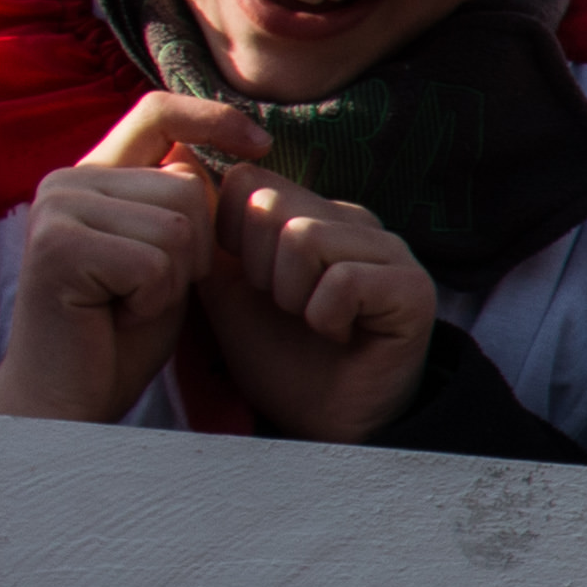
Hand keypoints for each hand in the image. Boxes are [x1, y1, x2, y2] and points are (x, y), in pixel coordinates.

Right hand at [0, 94, 266, 422]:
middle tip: (147, 292)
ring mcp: (58, 208)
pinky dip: (154, 300)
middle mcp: (67, 180)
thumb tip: (204, 157)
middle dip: (195, 251)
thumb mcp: (166, 259)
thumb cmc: (120, 335)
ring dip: (174, 280)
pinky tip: (119, 316)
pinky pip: (156, 262)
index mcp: (92, 175)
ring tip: (130, 303)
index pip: (157, 112)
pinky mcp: (59, 245)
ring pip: (177, 225)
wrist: (66, 398)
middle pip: (188, 186)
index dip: (214, 119)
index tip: (261, 142)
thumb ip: (178, 207)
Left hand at [192, 166, 439, 442]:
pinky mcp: (412, 287)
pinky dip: (325, 318)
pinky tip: (341, 336)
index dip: (231, 239)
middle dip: (259, 270)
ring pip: (305, 238)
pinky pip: (344, 280)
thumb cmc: (280, 359)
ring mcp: (389, 249)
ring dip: (292, 296)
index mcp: (312, 211)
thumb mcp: (227, 291)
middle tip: (287, 309)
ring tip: (312, 322)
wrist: (324, 426)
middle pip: (270, 205)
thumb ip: (206, 234)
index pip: (247, 180)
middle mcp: (354, 220)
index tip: (254, 286)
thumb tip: (174, 160)